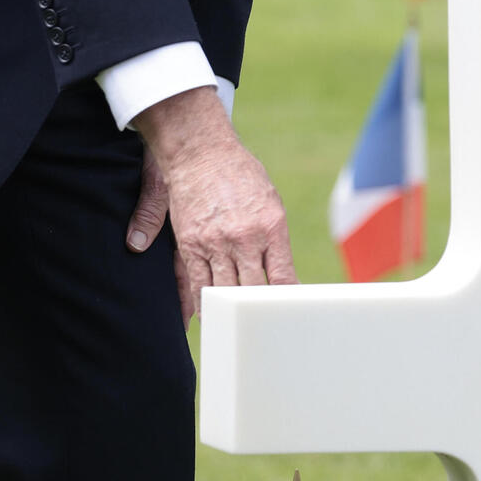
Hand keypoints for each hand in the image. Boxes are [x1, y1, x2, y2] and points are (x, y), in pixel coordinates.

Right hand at [133, 86, 297, 326]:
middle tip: (265, 329)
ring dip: (231, 311)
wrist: (201, 151)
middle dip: (260, 311)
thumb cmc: (241, 174)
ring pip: (225, 291)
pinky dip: (202, 303)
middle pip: (254, 291)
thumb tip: (283, 279)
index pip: (283, 277)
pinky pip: (195, 284)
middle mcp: (244, 238)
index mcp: (271, 226)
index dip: (286, 300)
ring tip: (237, 329)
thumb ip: (273, 242)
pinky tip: (208, 316)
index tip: (290, 314)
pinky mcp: (191, 243)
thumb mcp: (269, 200)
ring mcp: (216, 243)